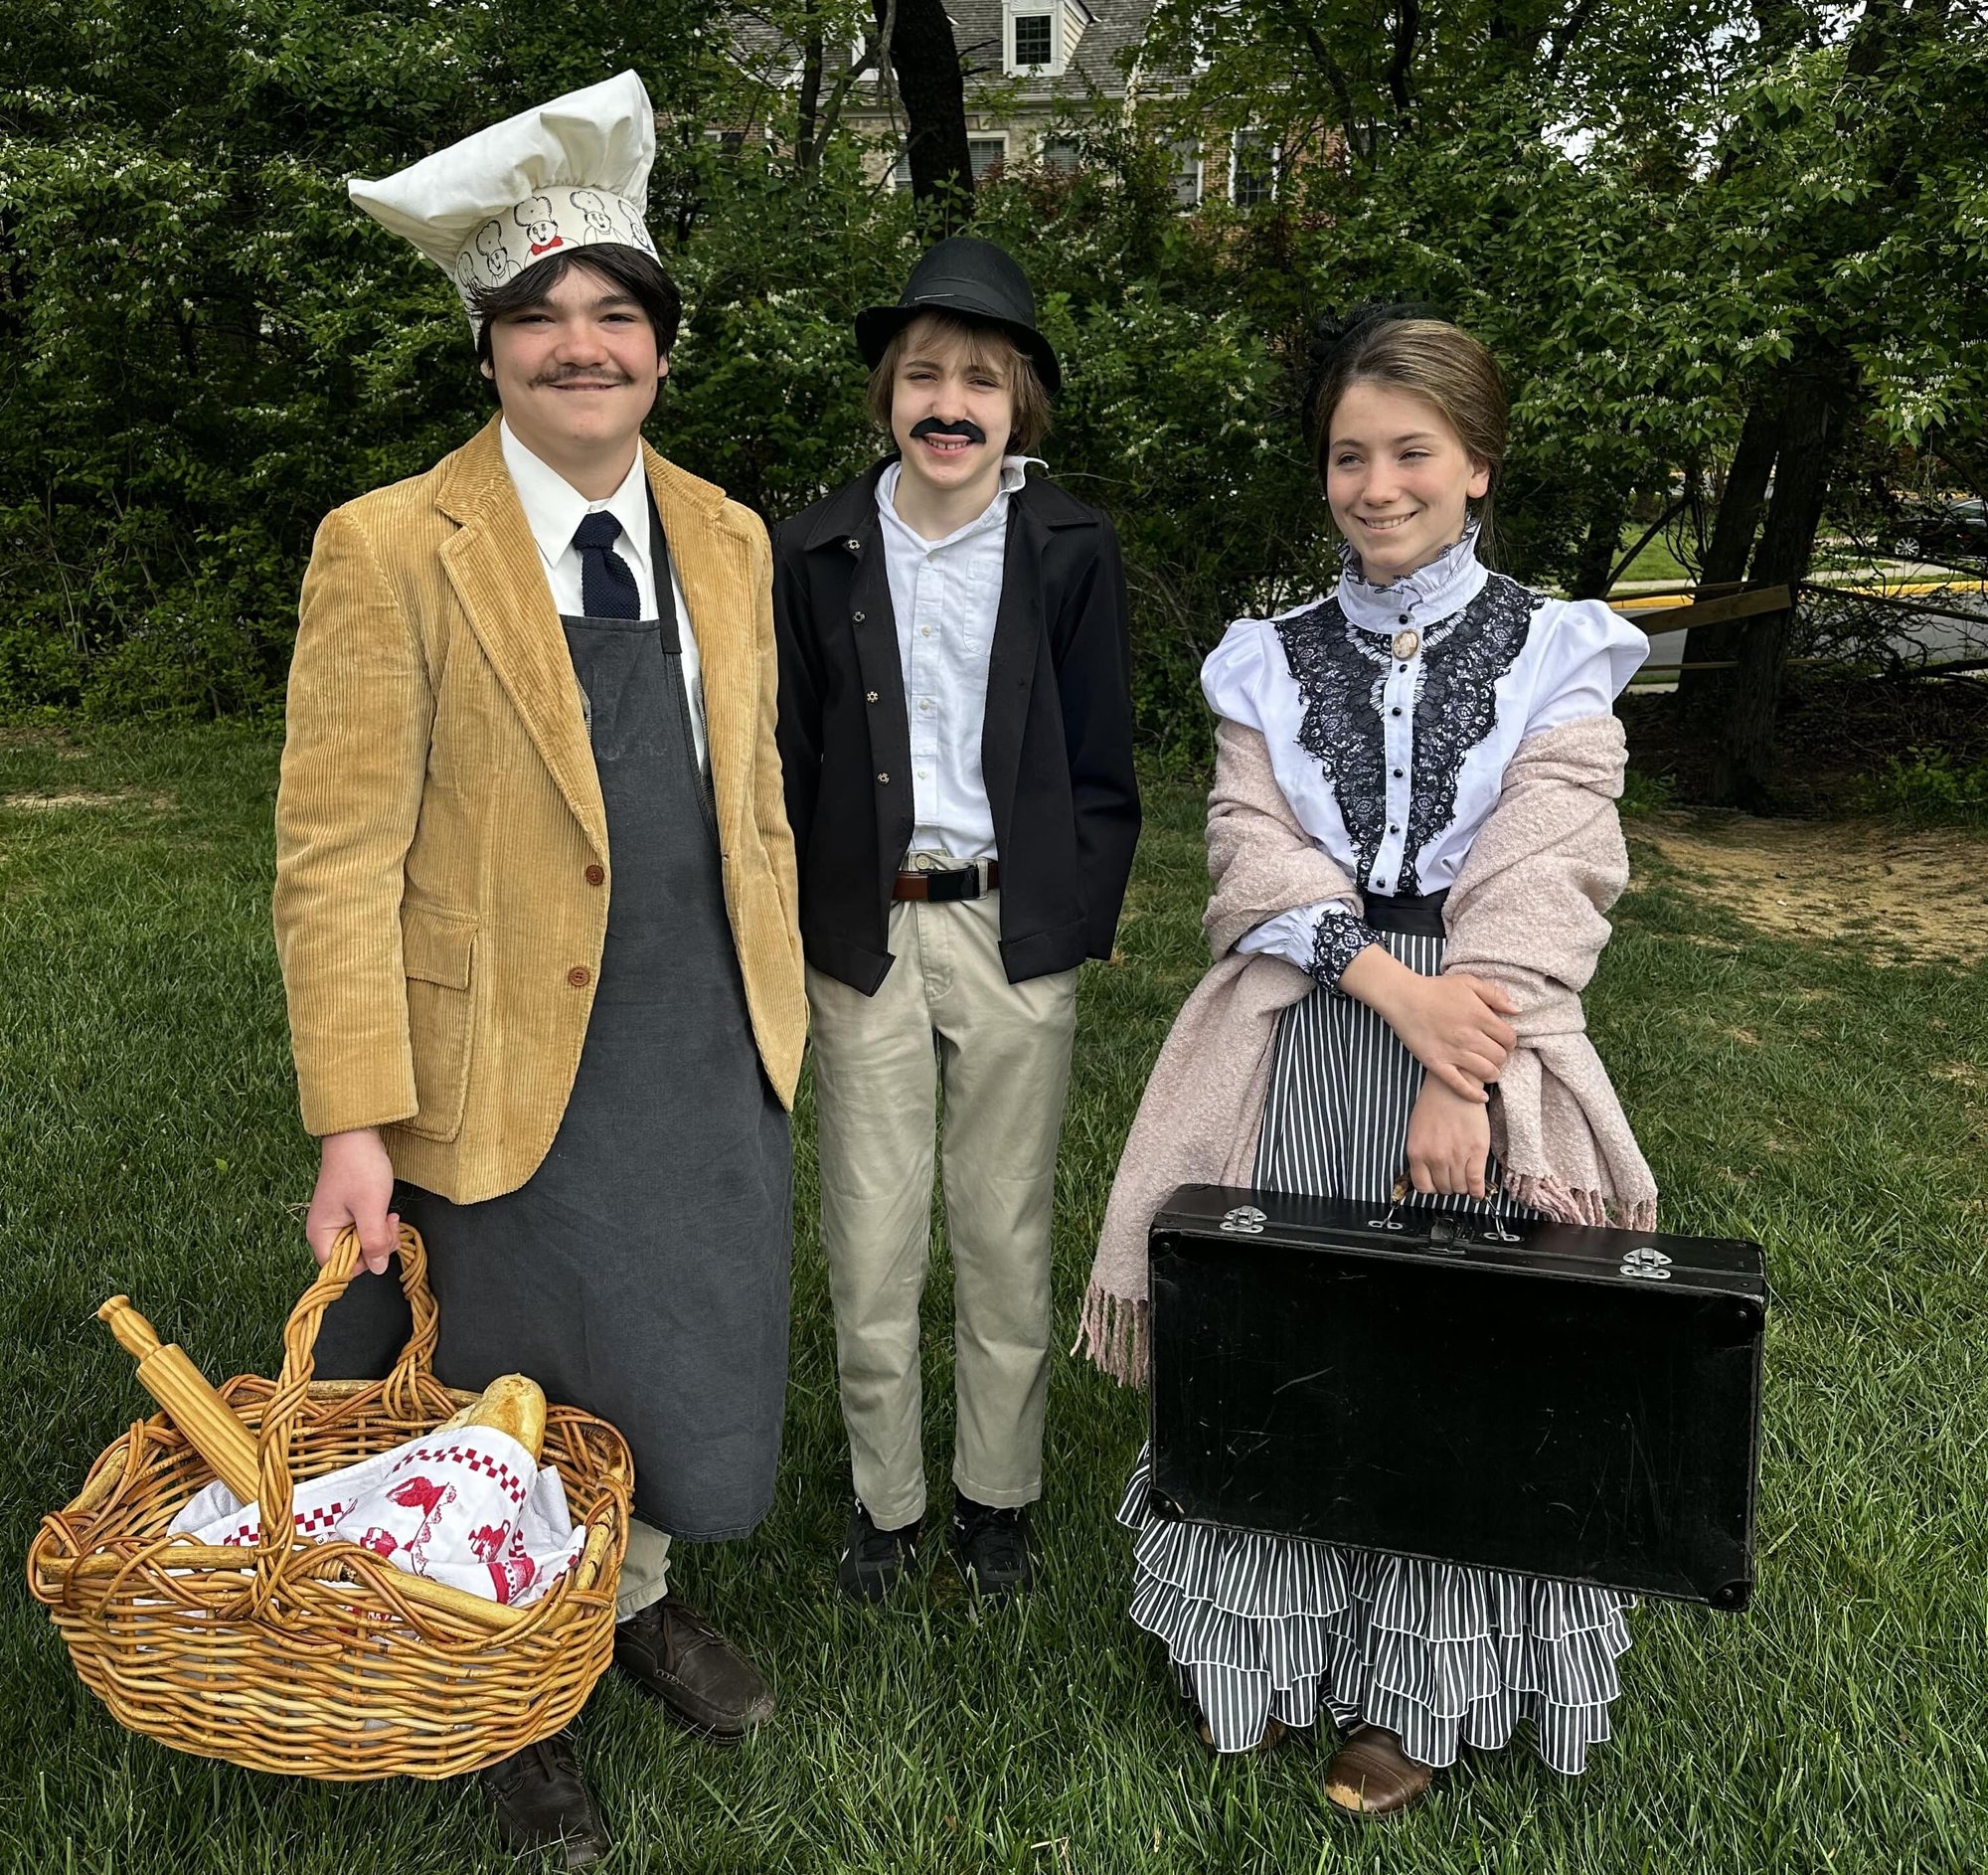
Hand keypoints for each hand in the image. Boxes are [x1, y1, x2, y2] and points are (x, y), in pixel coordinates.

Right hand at [305, 1128, 398, 1273]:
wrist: (357, 1136)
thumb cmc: (360, 1169)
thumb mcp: (371, 1208)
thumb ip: (374, 1241)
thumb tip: (377, 1268)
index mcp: (320, 1234)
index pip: (339, 1269)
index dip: (363, 1262)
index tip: (380, 1243)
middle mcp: (324, 1232)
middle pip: (353, 1258)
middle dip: (376, 1246)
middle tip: (388, 1224)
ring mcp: (336, 1222)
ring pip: (362, 1245)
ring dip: (381, 1235)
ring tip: (389, 1216)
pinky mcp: (348, 1214)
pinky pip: (364, 1231)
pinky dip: (378, 1226)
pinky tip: (386, 1213)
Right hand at [1341, 950, 1517, 1100]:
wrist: (1402, 997)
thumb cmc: (1435, 988)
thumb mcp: (1468, 982)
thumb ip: (1495, 994)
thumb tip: (1517, 1011)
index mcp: (1479, 1016)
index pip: (1509, 1038)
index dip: (1509, 1041)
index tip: (1502, 1040)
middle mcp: (1469, 1036)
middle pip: (1500, 1057)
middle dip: (1501, 1056)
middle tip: (1493, 1053)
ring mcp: (1453, 1052)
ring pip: (1487, 1073)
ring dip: (1492, 1072)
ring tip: (1487, 1068)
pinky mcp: (1437, 1064)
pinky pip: (1460, 1086)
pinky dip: (1474, 1095)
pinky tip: (1482, 1096)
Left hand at [1406, 1078, 1493, 1198]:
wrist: (1454, 1086)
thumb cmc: (1434, 1104)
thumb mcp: (1416, 1131)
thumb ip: (1420, 1153)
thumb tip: (1426, 1173)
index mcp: (1417, 1153)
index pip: (1423, 1187)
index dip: (1432, 1188)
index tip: (1437, 1184)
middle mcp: (1435, 1158)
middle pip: (1443, 1188)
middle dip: (1448, 1186)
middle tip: (1453, 1178)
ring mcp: (1457, 1156)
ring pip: (1460, 1188)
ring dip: (1462, 1187)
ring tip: (1464, 1179)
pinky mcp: (1476, 1152)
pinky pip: (1476, 1183)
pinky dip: (1478, 1192)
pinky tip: (1478, 1193)